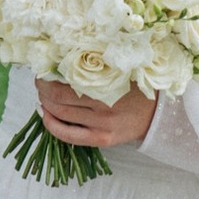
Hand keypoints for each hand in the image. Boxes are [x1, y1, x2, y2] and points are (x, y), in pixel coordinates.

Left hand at [35, 77, 154, 151]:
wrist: (157, 113)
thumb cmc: (134, 87)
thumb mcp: (119, 69)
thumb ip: (95, 65)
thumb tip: (60, 58)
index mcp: (108, 82)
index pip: (66, 77)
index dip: (48, 73)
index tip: (44, 67)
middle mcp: (104, 105)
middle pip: (58, 97)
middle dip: (43, 88)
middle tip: (40, 81)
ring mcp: (102, 124)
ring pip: (60, 114)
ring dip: (45, 104)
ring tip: (43, 96)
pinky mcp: (102, 139)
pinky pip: (67, 135)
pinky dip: (51, 124)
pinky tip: (46, 115)